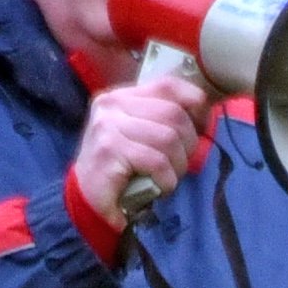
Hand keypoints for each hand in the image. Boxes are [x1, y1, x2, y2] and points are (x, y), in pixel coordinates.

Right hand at [72, 72, 210, 227]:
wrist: (85, 202)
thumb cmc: (119, 171)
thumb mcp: (140, 136)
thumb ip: (162, 119)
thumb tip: (202, 113)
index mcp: (121, 96)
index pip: (168, 85)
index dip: (194, 104)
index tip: (200, 127)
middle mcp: (112, 104)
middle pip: (173, 113)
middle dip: (188, 144)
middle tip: (180, 164)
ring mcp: (108, 126)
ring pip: (168, 138)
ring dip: (178, 165)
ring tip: (168, 178)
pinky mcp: (110, 150)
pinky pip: (157, 161)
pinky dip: (166, 180)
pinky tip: (159, 188)